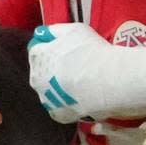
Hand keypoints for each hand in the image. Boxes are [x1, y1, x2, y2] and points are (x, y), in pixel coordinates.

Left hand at [28, 23, 145, 123]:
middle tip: (74, 64)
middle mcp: (37, 80)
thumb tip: (41, 34)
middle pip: (41, 71)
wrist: (109, 79)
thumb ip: (54, 30)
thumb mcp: (73, 30)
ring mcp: (48, 100)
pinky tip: (78, 97)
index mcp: (38, 58)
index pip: (36, 49)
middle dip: (51, 68)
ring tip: (79, 82)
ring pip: (48, 91)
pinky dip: (65, 104)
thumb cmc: (91, 50)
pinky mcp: (60, 114)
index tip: (65, 47)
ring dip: (57, 87)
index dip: (50, 46)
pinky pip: (58, 108)